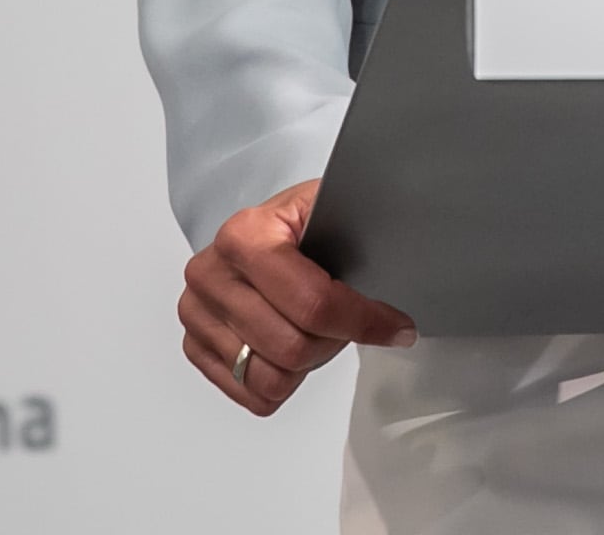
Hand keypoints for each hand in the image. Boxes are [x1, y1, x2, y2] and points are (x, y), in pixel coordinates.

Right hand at [179, 179, 418, 415]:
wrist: (254, 231)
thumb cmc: (298, 224)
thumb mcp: (329, 209)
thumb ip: (363, 233)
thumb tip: (408, 268)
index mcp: (245, 235)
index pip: (314, 302)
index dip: (365, 321)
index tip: (398, 327)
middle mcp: (211, 275)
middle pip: (292, 348)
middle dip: (333, 342)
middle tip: (348, 325)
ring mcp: (196, 314)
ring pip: (270, 378)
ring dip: (305, 365)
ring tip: (316, 333)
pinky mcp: (195, 346)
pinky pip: (250, 394)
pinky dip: (281, 382)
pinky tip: (290, 350)